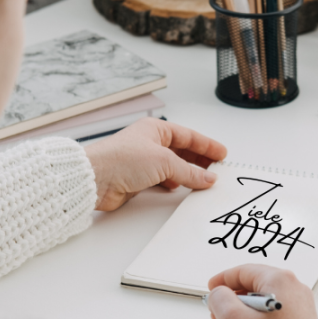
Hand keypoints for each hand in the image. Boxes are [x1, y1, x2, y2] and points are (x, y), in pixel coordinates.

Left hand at [84, 118, 226, 211]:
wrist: (95, 179)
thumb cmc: (121, 159)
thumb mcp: (164, 162)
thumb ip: (189, 172)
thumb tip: (207, 178)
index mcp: (155, 130)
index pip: (188, 136)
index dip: (206, 145)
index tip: (222, 154)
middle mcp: (149, 144)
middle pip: (181, 151)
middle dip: (199, 160)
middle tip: (217, 169)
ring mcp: (143, 162)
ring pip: (172, 167)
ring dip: (187, 174)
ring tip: (204, 181)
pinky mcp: (137, 179)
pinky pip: (162, 181)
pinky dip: (173, 184)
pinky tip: (179, 188)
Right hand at [206, 264, 317, 318]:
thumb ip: (219, 299)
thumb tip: (219, 294)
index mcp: (279, 280)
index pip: (244, 271)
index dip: (222, 280)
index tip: (211, 288)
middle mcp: (293, 290)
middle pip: (252, 291)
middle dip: (229, 307)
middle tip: (216, 317)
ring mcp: (299, 309)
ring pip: (260, 309)